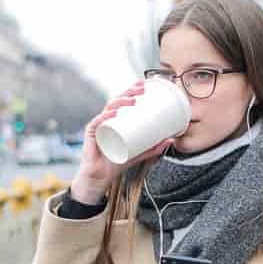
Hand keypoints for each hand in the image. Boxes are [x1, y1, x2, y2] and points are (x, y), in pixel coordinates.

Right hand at [72, 80, 175, 203]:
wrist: (100, 178)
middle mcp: (106, 120)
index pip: (123, 101)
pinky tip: (113, 113)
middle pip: (117, 101)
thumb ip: (153, 148)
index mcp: (115, 121)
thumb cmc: (116, 163)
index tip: (144, 85)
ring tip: (133, 100)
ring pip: (108, 108)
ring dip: (120, 101)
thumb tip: (171, 140)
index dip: (132, 91)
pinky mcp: (91, 135)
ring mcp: (98, 126)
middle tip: (142, 89)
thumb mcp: (139, 154)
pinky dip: (105, 117)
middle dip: (129, 92)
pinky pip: (97, 123)